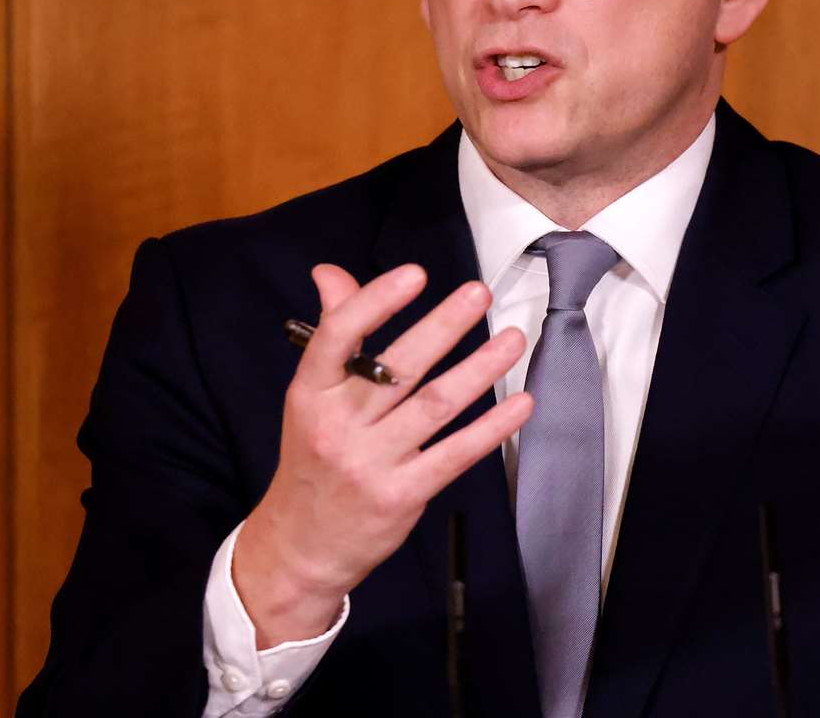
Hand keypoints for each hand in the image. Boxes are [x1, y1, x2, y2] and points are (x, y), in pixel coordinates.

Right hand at [233, 262, 531, 647]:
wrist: (299, 545)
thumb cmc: (313, 458)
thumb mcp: (310, 397)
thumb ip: (333, 333)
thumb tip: (331, 274)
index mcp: (310, 393)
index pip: (338, 338)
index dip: (376, 302)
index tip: (415, 274)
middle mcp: (338, 425)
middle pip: (397, 367)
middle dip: (443, 326)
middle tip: (479, 294)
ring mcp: (371, 462)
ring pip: (435, 405)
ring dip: (480, 369)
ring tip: (512, 339)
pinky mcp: (402, 494)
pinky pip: (456, 453)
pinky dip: (492, 427)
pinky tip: (519, 403)